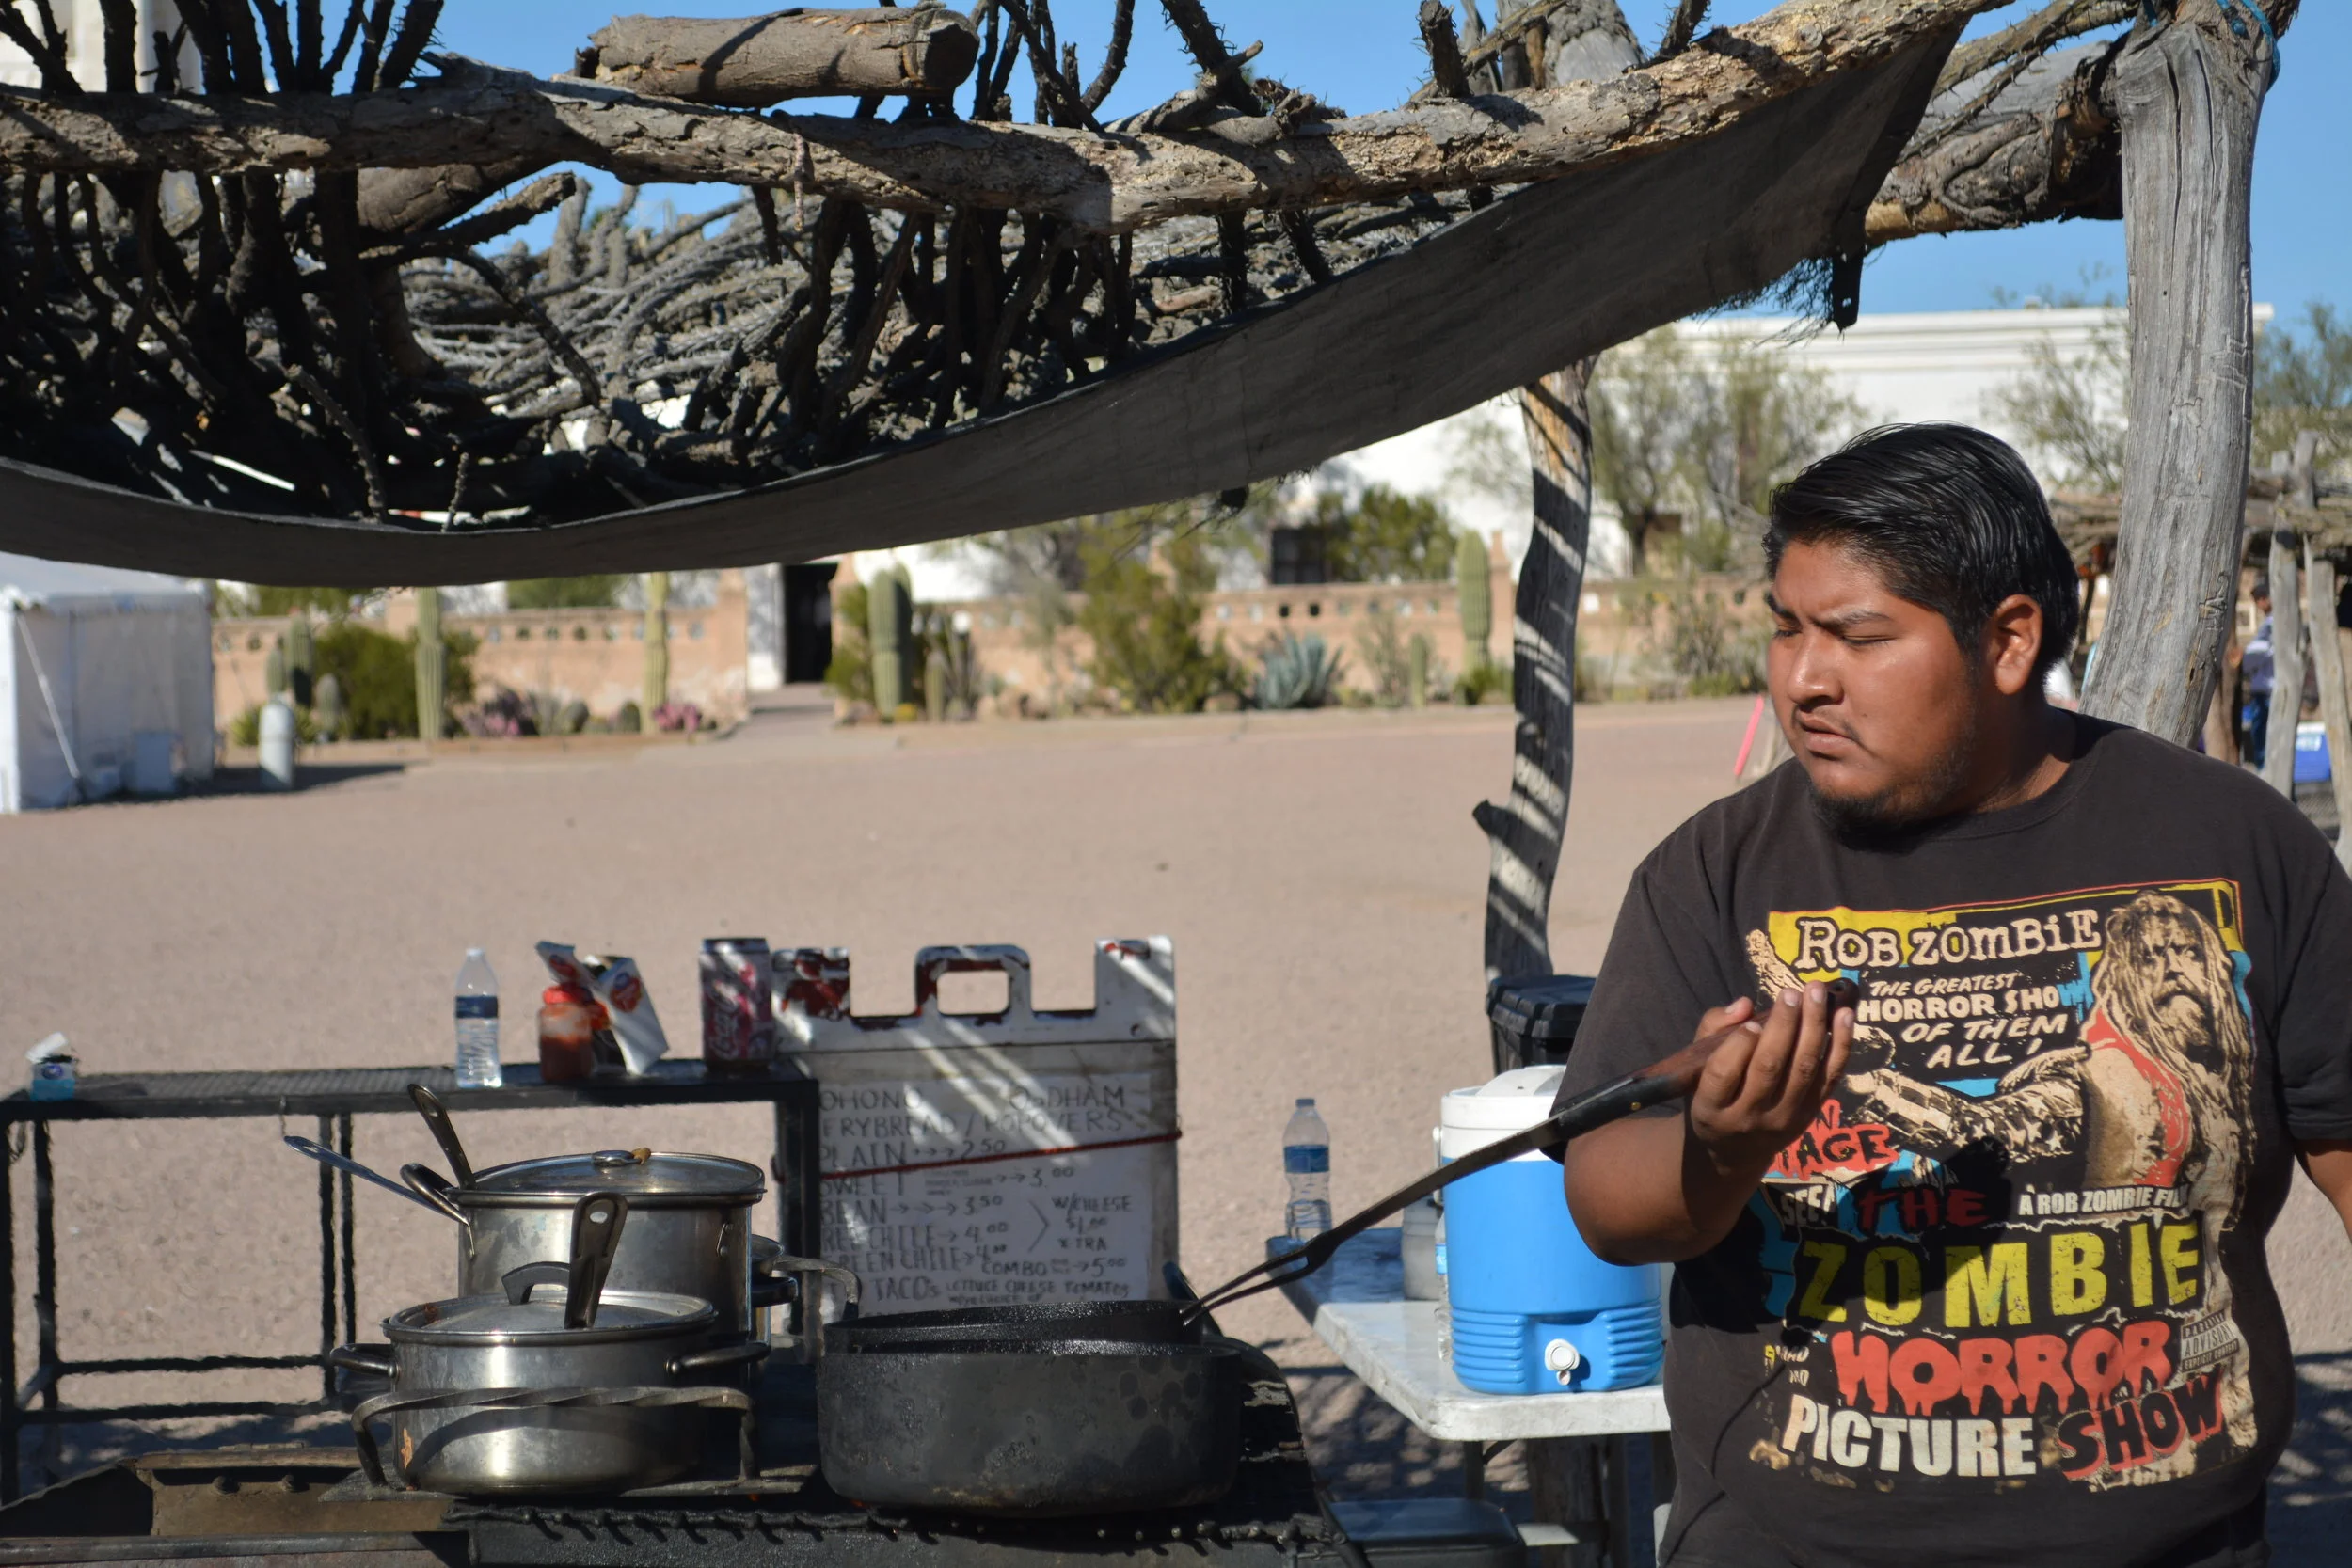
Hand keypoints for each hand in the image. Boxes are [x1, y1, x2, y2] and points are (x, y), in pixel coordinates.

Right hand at [1686, 984, 1853, 1178]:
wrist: (1736, 1151)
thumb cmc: (1713, 1096)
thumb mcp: (1696, 1069)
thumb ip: (1714, 1031)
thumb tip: (1744, 1004)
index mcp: (1711, 1107)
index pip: (1723, 1075)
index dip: (1738, 1047)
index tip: (1752, 1023)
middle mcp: (1748, 1117)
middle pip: (1769, 1068)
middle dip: (1783, 1027)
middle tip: (1791, 994)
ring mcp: (1784, 1119)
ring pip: (1803, 1070)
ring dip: (1813, 1028)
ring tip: (1815, 994)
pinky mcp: (1811, 1115)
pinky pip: (1830, 1077)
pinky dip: (1840, 1045)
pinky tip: (1843, 1015)